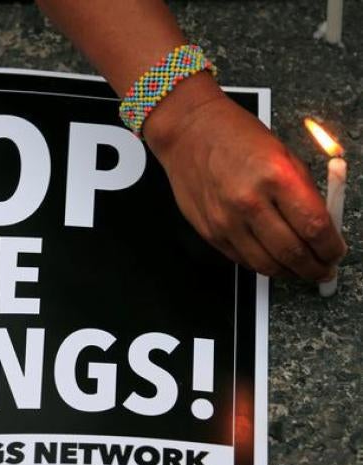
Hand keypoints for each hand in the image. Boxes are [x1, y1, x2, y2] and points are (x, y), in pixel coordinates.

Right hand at [146, 90, 346, 280]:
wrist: (188, 133)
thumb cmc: (235, 137)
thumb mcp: (283, 154)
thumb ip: (303, 193)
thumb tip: (321, 228)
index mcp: (276, 177)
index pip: (314, 227)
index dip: (330, 248)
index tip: (335, 252)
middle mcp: (248, 202)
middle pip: (292, 253)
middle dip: (314, 268)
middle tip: (323, 269)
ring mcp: (225, 221)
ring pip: (266, 264)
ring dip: (289, 272)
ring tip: (300, 269)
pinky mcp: (209, 232)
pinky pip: (242, 259)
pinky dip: (261, 264)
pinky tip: (271, 258)